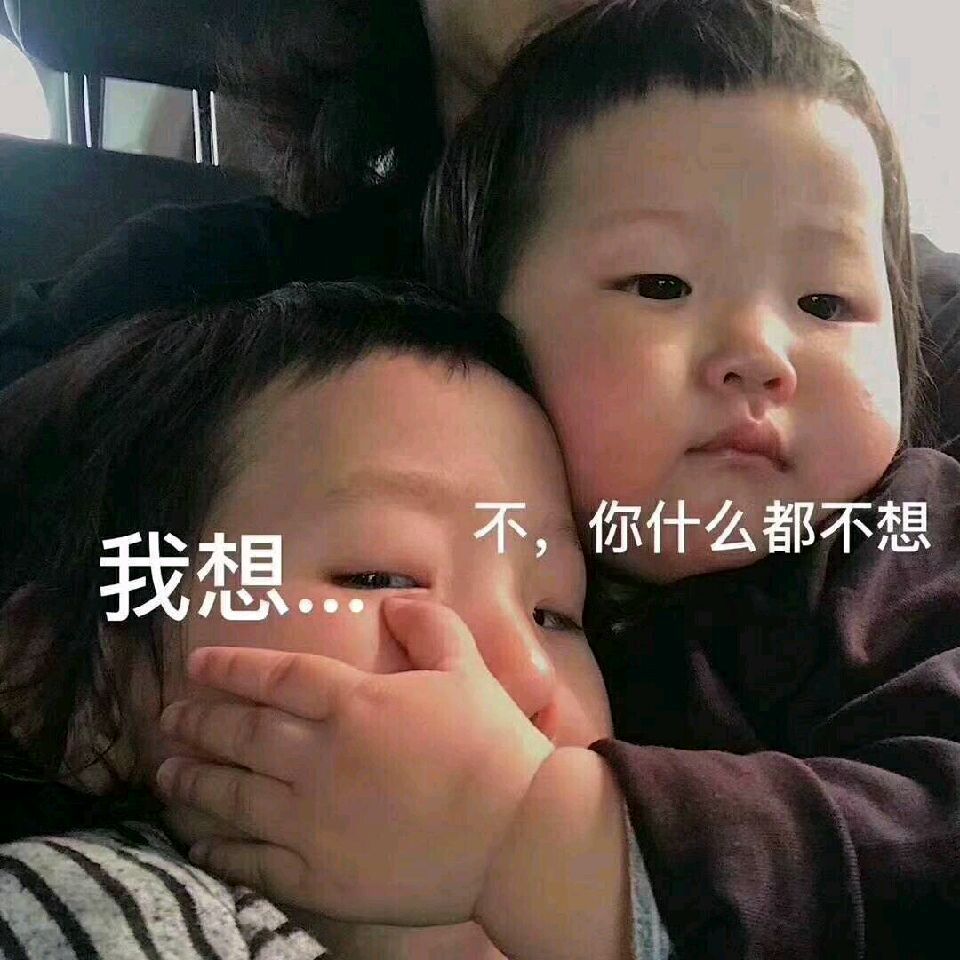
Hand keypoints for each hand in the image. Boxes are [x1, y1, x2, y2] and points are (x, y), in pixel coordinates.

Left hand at [155, 597, 553, 924]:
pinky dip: (220, 851)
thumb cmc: (492, 744)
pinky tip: (200, 843)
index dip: (231, 668)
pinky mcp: (320, 875)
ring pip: (234, 796)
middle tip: (171, 720)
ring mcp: (313, 820)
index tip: (197, 665)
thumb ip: (429, 626)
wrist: (515, 833)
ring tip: (167, 774)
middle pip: (242, 733)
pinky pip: (254, 862)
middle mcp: (319, 758)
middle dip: (200, 723)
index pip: (276, 676)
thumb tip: (397, 602)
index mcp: (353, 703)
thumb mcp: (467, 667)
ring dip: (194, 782)